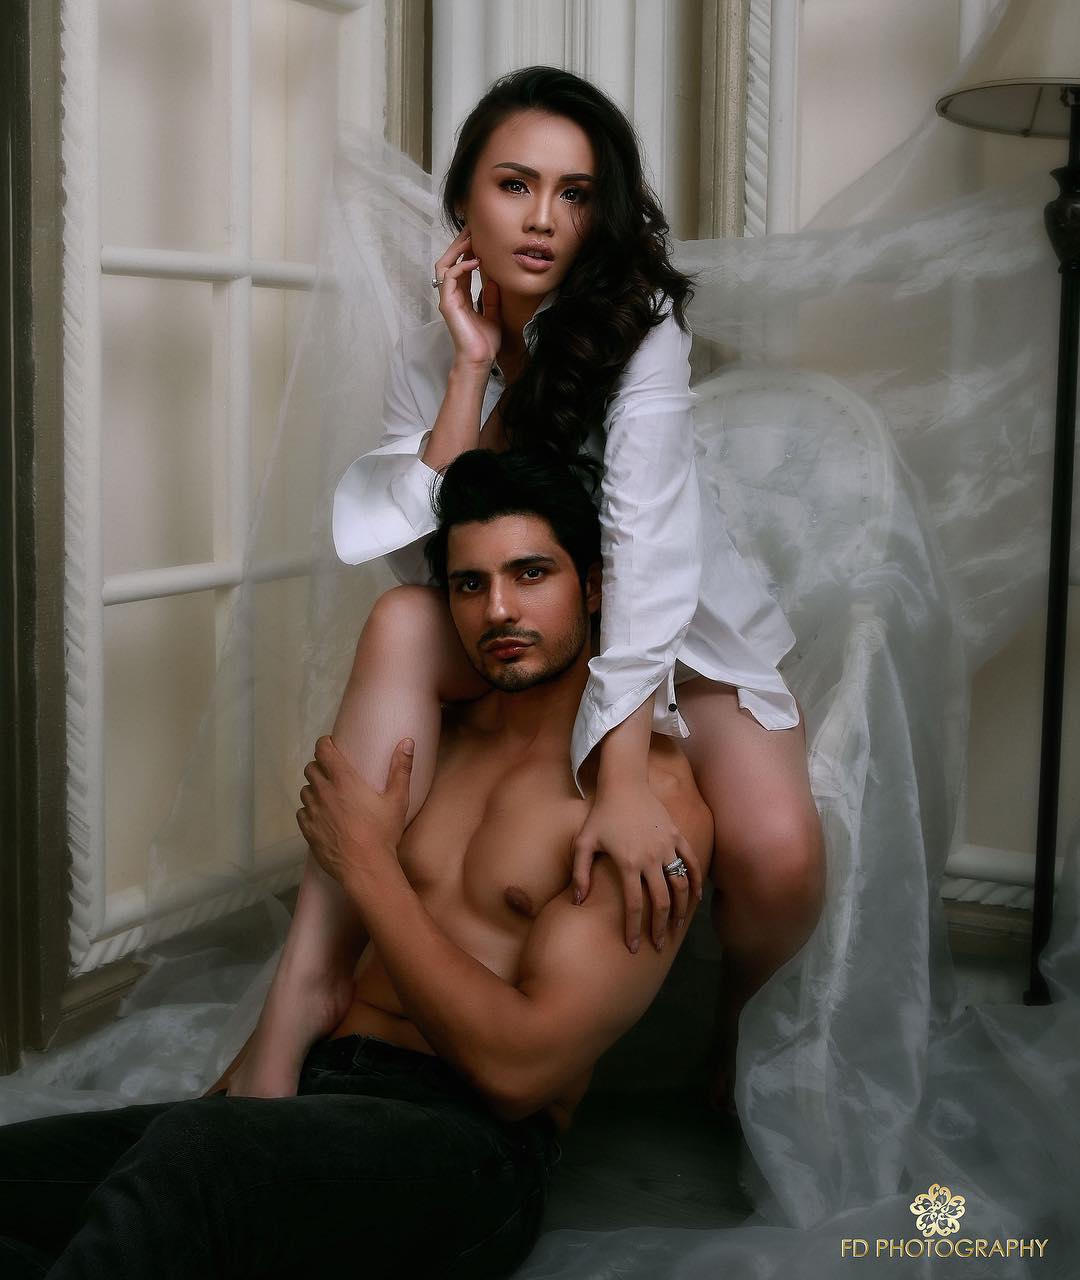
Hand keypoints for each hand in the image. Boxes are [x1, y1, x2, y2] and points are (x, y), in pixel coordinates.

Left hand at [297, 736, 414, 889]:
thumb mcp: (398, 800)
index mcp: (344, 780)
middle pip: (311, 769)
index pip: (323, 751)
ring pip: (305, 790)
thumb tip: (407, 742)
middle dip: (319, 766)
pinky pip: (302, 813)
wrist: (365, 868)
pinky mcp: (308, 830)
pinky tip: (321, 816)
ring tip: (327, 795)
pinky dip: (309, 810)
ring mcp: (313, 812)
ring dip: (314, 788)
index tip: (330, 745)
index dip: (324, 744)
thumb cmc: (383, 833)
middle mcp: (324, 792)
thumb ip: (401, 769)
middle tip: (332, 772)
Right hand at [434, 227, 500, 368]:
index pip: (460, 266)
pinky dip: (460, 266)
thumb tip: (494, 281)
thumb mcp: (493, 315)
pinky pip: (448, 277)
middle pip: (449, 261)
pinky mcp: (447, 304)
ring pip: (444, 265)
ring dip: (457, 250)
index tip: (480, 238)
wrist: (480, 360)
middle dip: (460, 243)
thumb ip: (491, 298)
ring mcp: (447, 298)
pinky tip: (474, 261)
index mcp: (461, 296)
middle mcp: (452, 295)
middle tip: (473, 229)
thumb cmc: (485, 343)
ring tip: (471, 240)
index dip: (468, 250)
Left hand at [572, 782, 702, 952]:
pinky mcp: (677, 836)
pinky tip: (695, 899)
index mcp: (627, 862)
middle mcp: (650, 858)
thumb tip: (579, 902)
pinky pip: (691, 863)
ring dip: (680, 910)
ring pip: (680, 886)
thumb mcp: (583, 842)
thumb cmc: (600, 814)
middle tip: (658, 945)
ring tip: (676, 927)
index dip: (634, 929)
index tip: (634, 947)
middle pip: (661, 902)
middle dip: (660, 927)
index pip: (633, 905)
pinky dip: (695, 882)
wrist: (624, 784)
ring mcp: (667, 847)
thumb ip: (580, 873)